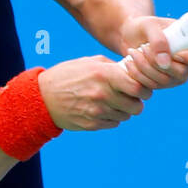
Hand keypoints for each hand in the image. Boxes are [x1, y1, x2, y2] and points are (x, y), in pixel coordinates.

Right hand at [38, 55, 153, 133]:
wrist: (42, 98)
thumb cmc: (67, 76)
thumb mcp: (89, 63)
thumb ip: (113, 67)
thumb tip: (133, 71)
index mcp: (104, 75)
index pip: (138, 87)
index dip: (145, 89)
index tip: (142, 89)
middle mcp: (102, 94)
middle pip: (136, 106)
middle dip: (137, 102)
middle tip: (131, 98)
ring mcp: (97, 112)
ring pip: (126, 116)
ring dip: (124, 110)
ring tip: (113, 102)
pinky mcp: (92, 124)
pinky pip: (113, 123)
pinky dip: (112, 118)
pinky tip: (103, 110)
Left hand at [119, 14, 187, 89]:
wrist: (131, 36)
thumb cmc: (144, 26)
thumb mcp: (149, 25)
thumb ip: (158, 39)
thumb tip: (165, 63)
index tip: (176, 51)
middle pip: (183, 72)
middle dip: (158, 62)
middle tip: (143, 48)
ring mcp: (179, 74)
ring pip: (165, 81)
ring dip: (145, 68)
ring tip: (133, 52)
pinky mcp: (164, 83)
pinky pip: (153, 86)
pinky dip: (139, 75)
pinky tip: (131, 62)